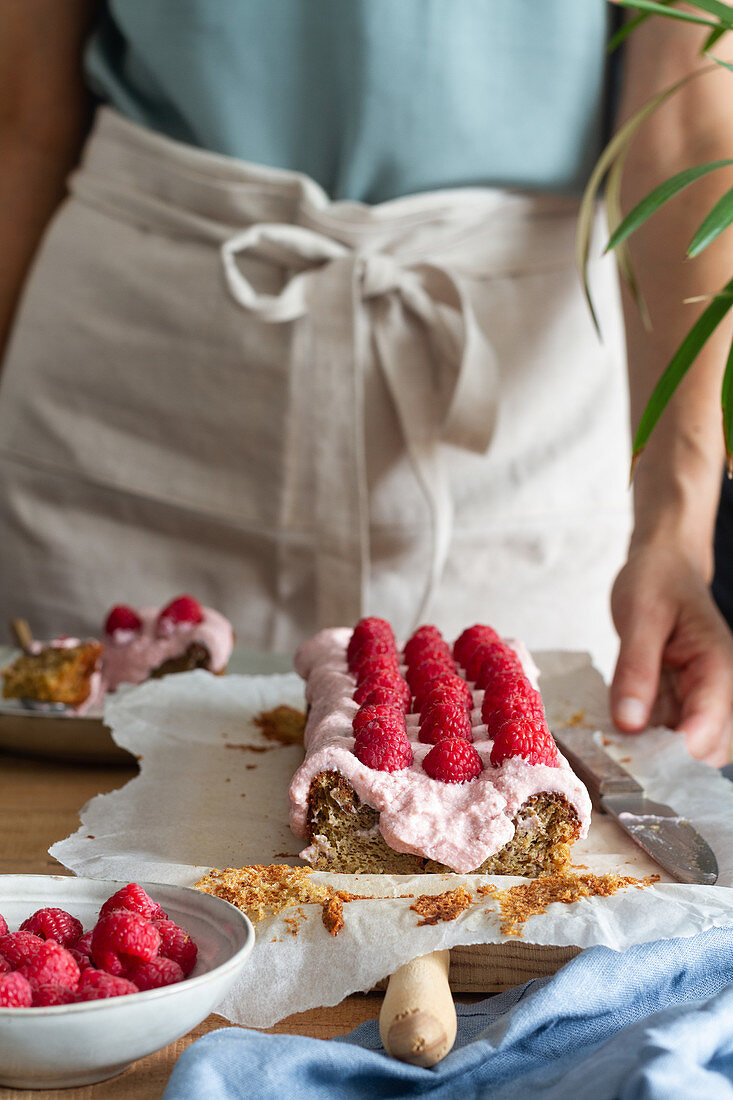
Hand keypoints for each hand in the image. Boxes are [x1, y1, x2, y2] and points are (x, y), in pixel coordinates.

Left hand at [610, 539, 732, 765]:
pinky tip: (619, 734)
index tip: (635, 761)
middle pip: (709, 747)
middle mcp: (718, 687)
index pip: (710, 725)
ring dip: (658, 755)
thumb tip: (628, 723)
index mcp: (716, 665)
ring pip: (691, 746)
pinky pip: (671, 731)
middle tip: (619, 758)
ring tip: (616, 748)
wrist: (664, 564)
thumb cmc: (656, 581)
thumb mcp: (640, 617)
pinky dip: (649, 739)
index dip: (677, 752)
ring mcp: (702, 695)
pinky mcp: (684, 698)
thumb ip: (635, 669)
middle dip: (669, 761)